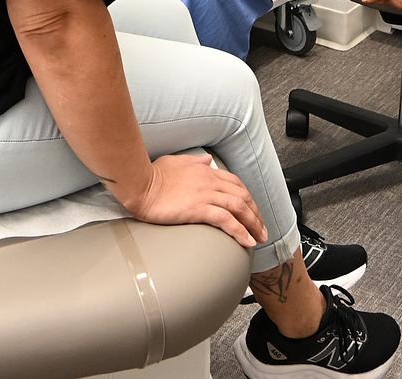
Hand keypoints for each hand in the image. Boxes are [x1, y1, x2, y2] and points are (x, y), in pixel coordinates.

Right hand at [122, 153, 267, 250]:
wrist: (140, 183)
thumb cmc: (152, 174)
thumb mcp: (176, 161)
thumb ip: (194, 160)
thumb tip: (207, 159)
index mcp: (205, 170)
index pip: (235, 183)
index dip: (247, 197)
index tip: (252, 210)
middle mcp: (210, 181)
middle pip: (242, 196)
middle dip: (256, 213)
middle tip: (261, 228)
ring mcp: (205, 194)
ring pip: (239, 208)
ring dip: (253, 224)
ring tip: (259, 237)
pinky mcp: (198, 208)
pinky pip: (226, 220)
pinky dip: (240, 231)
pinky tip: (247, 241)